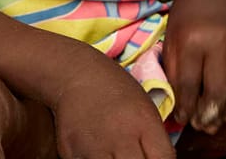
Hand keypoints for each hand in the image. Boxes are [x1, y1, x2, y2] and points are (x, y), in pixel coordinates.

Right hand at [52, 65, 172, 158]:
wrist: (78, 75)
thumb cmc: (117, 90)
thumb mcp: (146, 108)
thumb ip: (154, 139)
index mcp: (145, 124)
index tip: (154, 157)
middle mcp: (121, 138)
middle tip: (135, 155)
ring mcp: (95, 148)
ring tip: (115, 153)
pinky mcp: (71, 153)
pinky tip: (95, 152)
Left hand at [163, 0, 225, 132]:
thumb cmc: (187, 17)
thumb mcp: (172, 41)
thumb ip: (174, 72)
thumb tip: (180, 105)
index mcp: (192, 41)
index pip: (188, 83)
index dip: (185, 107)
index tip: (183, 119)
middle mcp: (219, 44)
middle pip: (217, 90)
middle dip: (208, 115)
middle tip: (202, 126)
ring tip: (216, 122)